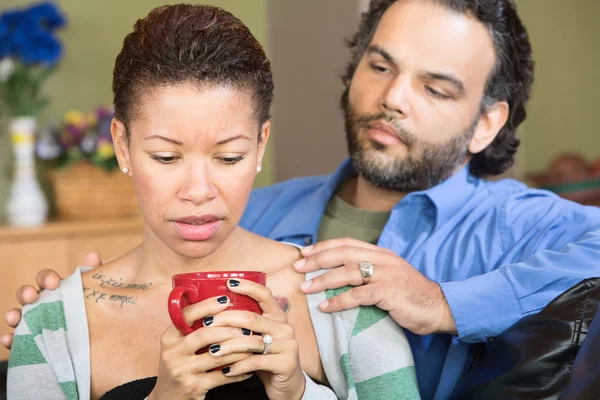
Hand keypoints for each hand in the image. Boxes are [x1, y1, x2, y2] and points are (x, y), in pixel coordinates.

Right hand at [1, 251, 102, 348]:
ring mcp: (34, 321)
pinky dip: (11, 339)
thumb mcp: (95, 290)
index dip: (47, 278)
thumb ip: (94, 274)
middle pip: (28, 294)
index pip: (46, 279)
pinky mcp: (31, 341)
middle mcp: (41, 303)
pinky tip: (9, 339)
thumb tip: (93, 256)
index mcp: (56, 289)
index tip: (52, 283)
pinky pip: (17, 340)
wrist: (95, 335)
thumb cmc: (92, 305)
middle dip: (26, 293)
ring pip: (19, 315)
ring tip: (14, 318)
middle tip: (31, 296)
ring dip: (14, 314)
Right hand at [149, 296, 254, 399]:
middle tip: (248, 327)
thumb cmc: (178, 366)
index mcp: (169, 337)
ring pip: (218, 355)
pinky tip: (249, 367)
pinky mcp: (194, 386)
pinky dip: (239, 371)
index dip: (207, 305)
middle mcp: (173, 353)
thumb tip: (218, 305)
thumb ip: (191, 329)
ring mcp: (183, 370)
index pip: (187, 315)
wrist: (167, 398)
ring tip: (253, 344)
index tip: (225, 299)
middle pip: (206, 334)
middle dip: (230, 329)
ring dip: (239, 350)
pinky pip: (223, 376)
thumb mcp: (177, 346)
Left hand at [207, 279, 305, 399]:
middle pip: (252, 318)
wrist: (287, 386)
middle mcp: (285, 327)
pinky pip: (256, 362)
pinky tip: (226, 370)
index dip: (248, 287)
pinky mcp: (286, 363)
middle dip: (226, 320)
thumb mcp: (258, 339)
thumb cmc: (266, 359)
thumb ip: (245, 326)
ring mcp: (288, 345)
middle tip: (207, 324)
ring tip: (212, 351)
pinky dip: (238, 366)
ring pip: (252, 342)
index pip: (265, 295)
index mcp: (278, 317)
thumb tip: (214, 313)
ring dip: (228, 346)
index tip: (229, 283)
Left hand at [293, 238, 456, 335]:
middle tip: (298, 267)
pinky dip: (339, 301)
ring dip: (323, 280)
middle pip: (343, 254)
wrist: (439, 307)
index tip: (305, 253)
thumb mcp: (390, 275)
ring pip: (347, 272)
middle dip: (317, 260)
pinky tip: (325, 307)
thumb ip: (370, 271)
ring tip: (305, 288)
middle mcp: (382, 259)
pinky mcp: (388, 292)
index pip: (347, 243)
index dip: (324, 246)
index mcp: (381, 253)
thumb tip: (341, 274)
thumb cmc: (411, 295)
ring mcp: (386, 275)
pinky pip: (358, 295)